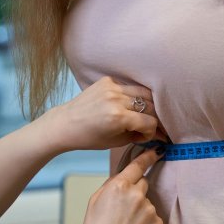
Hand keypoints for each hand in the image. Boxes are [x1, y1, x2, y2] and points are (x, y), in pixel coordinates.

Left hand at [38, 76, 165, 152]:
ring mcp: (111, 87)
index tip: (147, 136)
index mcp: (118, 117)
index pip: (150, 122)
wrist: (65, 123)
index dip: (152, 132)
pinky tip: (127, 105)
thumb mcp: (116, 142)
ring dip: (146, 105)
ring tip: (142, 114)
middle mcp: (116, 99)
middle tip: (150, 125)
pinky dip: (132, 96)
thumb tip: (158, 133)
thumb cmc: (89, 137)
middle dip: (153, 118)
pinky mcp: (107, 81)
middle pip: (150, 106)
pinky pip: (129, 86)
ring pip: (143, 93)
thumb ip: (139, 135)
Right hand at [83, 148, 163, 223]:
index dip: (148, 157)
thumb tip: (122, 177)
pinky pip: (153, 216)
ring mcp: (149, 209)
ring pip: (147, 201)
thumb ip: (111, 184)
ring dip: (139, 208)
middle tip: (122, 209)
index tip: (157, 151)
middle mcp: (137, 194)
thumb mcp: (95, 201)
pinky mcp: (157, 222)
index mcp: (119, 186)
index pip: (137, 166)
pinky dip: (146, 222)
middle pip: (142, 184)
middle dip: (135, 191)